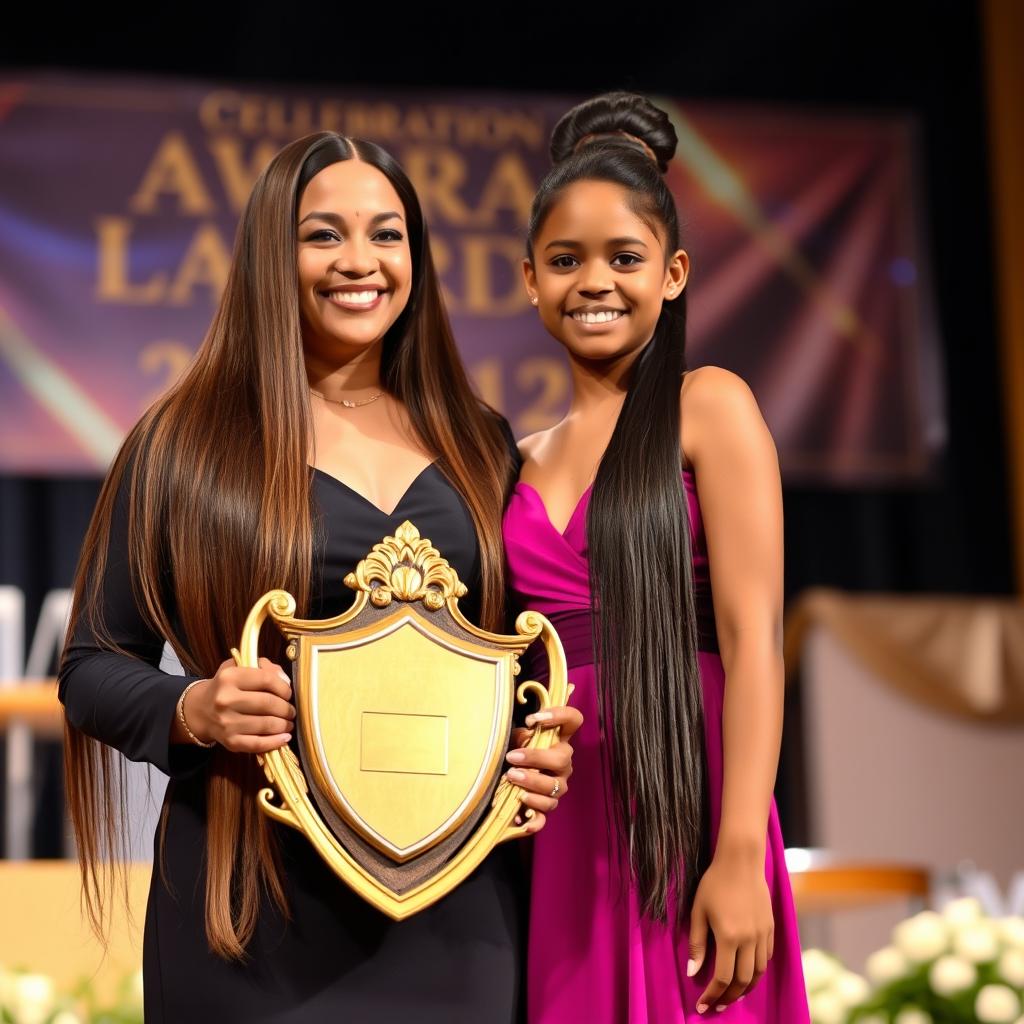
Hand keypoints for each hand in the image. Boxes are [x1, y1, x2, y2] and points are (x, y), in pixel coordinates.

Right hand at [179, 656, 295, 752]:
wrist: (201, 711)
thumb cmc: (226, 687)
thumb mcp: (239, 667)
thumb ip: (264, 667)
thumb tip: (285, 681)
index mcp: (229, 677)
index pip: (267, 680)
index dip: (284, 687)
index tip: (288, 693)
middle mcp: (225, 700)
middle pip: (268, 703)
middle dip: (286, 708)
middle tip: (291, 710)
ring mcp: (227, 723)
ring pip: (266, 724)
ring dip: (284, 724)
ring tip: (288, 722)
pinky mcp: (230, 741)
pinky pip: (258, 744)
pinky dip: (275, 742)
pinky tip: (285, 737)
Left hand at [505, 704, 582, 833]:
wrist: (506, 782)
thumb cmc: (514, 754)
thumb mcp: (516, 740)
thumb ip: (522, 736)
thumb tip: (526, 736)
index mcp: (558, 742)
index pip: (573, 720)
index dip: (560, 715)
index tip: (534, 719)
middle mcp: (563, 764)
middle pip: (561, 759)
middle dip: (536, 758)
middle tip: (513, 758)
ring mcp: (557, 787)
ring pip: (554, 788)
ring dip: (532, 782)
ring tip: (511, 778)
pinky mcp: (545, 809)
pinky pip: (544, 817)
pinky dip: (534, 820)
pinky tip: (521, 820)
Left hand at [689, 846, 773, 1013]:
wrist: (741, 861)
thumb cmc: (714, 883)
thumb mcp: (698, 910)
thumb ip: (697, 943)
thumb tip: (693, 972)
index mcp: (729, 937)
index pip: (722, 978)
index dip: (712, 995)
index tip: (702, 1006)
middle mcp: (749, 940)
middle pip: (742, 981)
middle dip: (729, 998)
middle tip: (717, 1006)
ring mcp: (763, 935)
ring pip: (758, 973)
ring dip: (745, 988)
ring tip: (732, 994)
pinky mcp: (771, 928)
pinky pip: (767, 958)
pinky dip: (757, 971)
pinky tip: (747, 972)